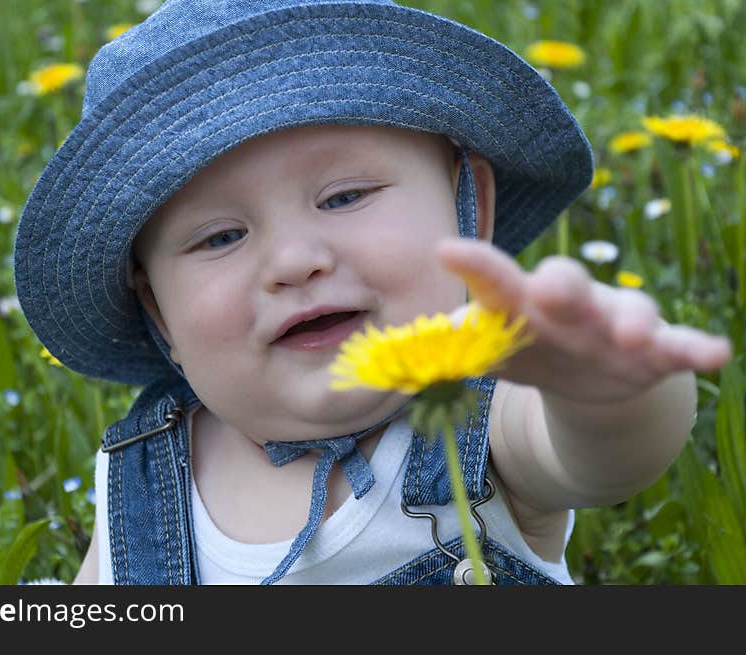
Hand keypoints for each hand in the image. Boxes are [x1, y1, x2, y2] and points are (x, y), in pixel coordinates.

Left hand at [437, 238, 732, 402]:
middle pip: (565, 287)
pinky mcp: (656, 349)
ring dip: (628, 318)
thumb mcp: (494, 352)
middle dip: (560, 286)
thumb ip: (457, 351)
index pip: (495, 281)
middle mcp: (570, 305)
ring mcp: (615, 324)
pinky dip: (695, 347)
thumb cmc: (531, 350)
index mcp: (522, 305)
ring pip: (626, 311)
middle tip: (547, 287)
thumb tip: (398, 360)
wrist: (586, 378)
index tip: (445, 250)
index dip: (473, 266)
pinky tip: (715, 353)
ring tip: (630, 331)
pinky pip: (679, 345)